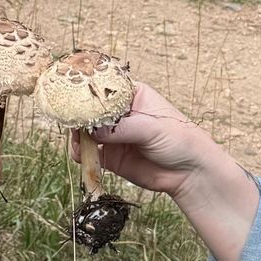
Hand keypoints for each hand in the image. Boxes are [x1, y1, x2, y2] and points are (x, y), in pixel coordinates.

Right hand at [77, 80, 222, 195]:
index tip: (72, 96)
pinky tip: (82, 155)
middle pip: (90, 110)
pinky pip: (90, 153)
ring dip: (77, 135)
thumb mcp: (152, 128)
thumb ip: (122, 128)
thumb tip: (93, 131)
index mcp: (131, 95)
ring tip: (77, 141)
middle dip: (78, 115)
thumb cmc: (179, 140)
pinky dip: (81, 154)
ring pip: (86, 132)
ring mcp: (113, 135)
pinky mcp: (111, 156)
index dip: (87, 91)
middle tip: (71, 121)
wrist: (190, 173)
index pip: (104, 87)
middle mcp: (118, 113)